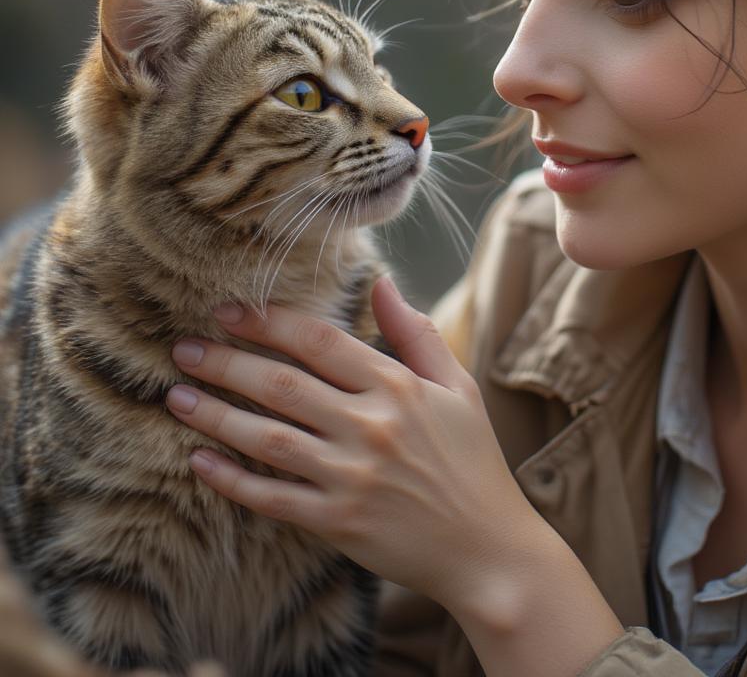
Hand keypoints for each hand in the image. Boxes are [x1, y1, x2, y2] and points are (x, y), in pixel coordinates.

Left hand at [164, 277, 544, 612]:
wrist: (487, 547)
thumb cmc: (472, 459)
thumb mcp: (456, 386)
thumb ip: (415, 334)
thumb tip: (381, 283)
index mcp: (397, 387)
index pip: (320, 341)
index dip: (269, 321)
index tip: (230, 311)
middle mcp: (370, 426)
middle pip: (281, 384)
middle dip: (226, 362)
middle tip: (184, 349)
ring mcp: (351, 477)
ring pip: (266, 438)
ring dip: (215, 415)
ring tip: (176, 396)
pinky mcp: (337, 523)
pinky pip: (271, 498)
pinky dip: (231, 480)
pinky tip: (199, 462)